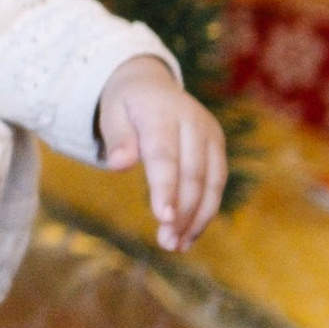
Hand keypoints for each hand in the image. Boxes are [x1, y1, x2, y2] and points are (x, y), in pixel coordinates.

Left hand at [96, 59, 226, 252]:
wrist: (150, 82)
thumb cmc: (125, 104)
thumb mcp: (111, 113)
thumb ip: (116, 138)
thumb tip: (118, 165)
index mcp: (162, 112)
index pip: (165, 155)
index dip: (165, 187)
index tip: (163, 218)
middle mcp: (193, 121)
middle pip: (192, 173)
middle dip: (182, 212)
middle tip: (167, 243)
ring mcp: (210, 133)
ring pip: (211, 182)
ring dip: (197, 218)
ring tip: (177, 245)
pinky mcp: (217, 146)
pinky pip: (217, 183)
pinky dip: (206, 210)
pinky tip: (190, 234)